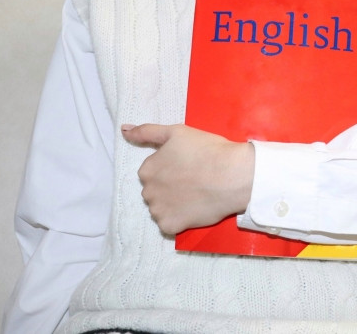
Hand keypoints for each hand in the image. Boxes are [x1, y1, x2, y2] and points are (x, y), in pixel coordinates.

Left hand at [121, 124, 253, 234]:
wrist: (232, 176)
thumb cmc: (206, 150)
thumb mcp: (176, 132)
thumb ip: (147, 132)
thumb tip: (124, 130)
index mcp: (146, 170)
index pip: (152, 172)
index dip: (171, 169)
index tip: (188, 166)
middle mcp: (147, 192)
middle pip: (155, 191)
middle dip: (169, 187)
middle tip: (194, 180)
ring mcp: (158, 211)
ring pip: (161, 209)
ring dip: (173, 204)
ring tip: (195, 195)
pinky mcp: (171, 226)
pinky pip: (169, 225)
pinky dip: (180, 220)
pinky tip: (194, 209)